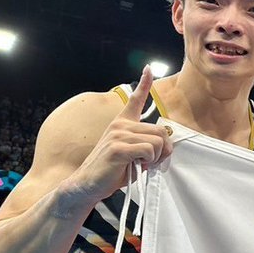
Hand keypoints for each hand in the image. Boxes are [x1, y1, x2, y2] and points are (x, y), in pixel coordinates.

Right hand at [65, 66, 173, 201]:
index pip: (135, 99)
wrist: (88, 184)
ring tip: (142, 164)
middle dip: (164, 150)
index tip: (149, 68)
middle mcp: (120, 125)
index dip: (144, 84)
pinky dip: (149, 161)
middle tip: (151, 162)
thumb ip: (147, 145)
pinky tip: (137, 166)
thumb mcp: (132, 154)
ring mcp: (118, 134)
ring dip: (156, 157)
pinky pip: (149, 150)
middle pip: (161, 131)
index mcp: (122, 124)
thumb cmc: (112, 171)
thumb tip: (165, 144)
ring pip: (158, 141)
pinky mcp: (119, 147)